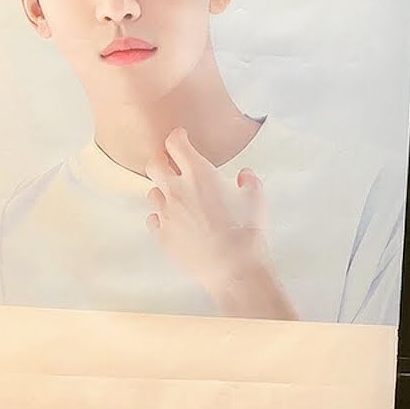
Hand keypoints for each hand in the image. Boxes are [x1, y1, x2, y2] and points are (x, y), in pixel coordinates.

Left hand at [144, 128, 296, 319]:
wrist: (234, 270)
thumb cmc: (247, 234)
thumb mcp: (256, 200)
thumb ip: (249, 182)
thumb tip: (244, 175)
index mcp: (199, 174)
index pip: (175, 143)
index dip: (178, 137)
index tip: (182, 138)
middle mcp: (177, 190)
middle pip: (155, 164)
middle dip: (163, 161)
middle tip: (173, 165)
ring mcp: (167, 214)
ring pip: (152, 192)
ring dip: (163, 191)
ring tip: (178, 198)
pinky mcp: (163, 236)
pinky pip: (153, 219)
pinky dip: (161, 217)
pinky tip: (174, 221)